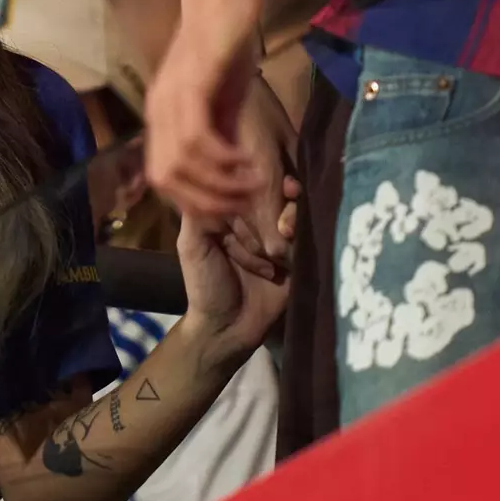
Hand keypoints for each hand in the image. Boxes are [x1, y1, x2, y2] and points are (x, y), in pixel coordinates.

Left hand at [145, 0, 275, 219]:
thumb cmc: (228, 43)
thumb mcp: (226, 100)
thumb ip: (221, 135)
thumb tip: (227, 177)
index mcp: (162, 116)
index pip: (162, 178)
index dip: (195, 202)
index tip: (232, 207)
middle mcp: (158, 109)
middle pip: (165, 179)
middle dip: (206, 201)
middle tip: (245, 201)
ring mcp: (170, 95)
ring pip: (181, 164)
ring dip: (220, 185)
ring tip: (253, 183)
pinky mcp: (191, 82)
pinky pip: (197, 138)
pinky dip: (223, 160)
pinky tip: (248, 161)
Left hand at [178, 174, 299, 360]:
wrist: (228, 328)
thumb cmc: (205, 285)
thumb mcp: (192, 244)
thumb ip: (198, 211)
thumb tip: (208, 172)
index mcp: (230, 215)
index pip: (245, 185)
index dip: (254, 179)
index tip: (262, 173)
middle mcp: (256, 223)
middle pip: (274, 195)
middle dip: (277, 196)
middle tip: (284, 196)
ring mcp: (279, 239)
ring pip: (293, 212)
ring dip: (290, 215)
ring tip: (285, 229)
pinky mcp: (298, 257)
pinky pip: (307, 237)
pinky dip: (302, 233)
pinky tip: (293, 238)